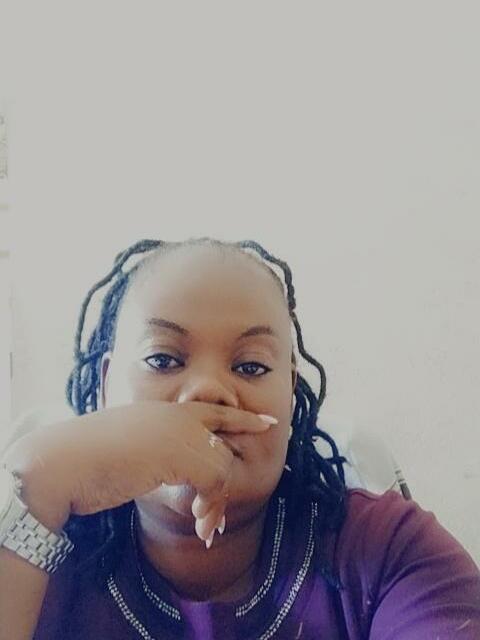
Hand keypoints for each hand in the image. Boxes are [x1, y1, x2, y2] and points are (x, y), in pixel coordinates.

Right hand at [1, 401, 276, 542]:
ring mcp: (181, 433)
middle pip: (223, 448)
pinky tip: (199, 523)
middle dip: (224, 487)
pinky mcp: (181, 452)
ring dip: (216, 504)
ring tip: (204, 528)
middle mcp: (178, 416)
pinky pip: (214, 480)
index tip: (268, 423)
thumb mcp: (132, 447)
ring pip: (222, 467)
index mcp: (166, 411)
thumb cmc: (87, 458)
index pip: (215, 409)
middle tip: (213, 522)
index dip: (243, 417)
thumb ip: (162, 450)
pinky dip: (211, 507)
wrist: (64, 461)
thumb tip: (182, 468)